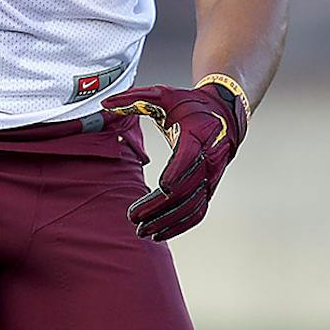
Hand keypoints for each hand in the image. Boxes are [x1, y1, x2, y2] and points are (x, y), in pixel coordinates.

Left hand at [101, 80, 246, 239]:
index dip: (177, 172)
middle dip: (159, 206)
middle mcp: (209, 158)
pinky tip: (159, 234)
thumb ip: (133, 99)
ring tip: (142, 231)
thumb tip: (104, 102)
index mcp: (198, 135)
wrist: (225, 113)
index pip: (189, 158)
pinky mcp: (210, 187)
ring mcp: (212, 176)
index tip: (161, 187)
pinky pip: (198, 212)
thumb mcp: (162, 95)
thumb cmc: (189, 105)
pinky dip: (180, 225)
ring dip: (167, 221)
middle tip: (133, 218)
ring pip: (192, 206)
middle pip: (186, 188)